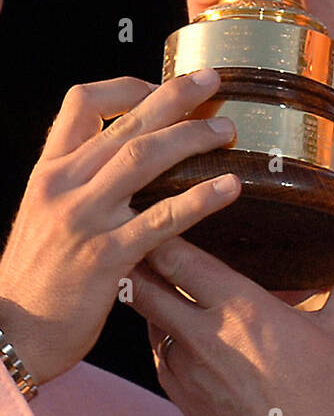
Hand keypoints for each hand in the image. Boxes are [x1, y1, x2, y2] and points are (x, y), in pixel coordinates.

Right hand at [0, 71, 239, 385]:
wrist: (9, 335)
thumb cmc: (35, 276)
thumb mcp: (43, 214)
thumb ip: (77, 183)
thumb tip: (119, 157)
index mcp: (49, 171)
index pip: (82, 102)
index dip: (126, 88)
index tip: (158, 89)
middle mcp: (64, 186)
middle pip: (126, 124)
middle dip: (174, 96)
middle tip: (212, 80)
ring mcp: (84, 220)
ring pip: (144, 158)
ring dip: (191, 138)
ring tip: (225, 130)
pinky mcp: (105, 259)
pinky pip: (161, 219)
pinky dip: (199, 199)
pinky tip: (229, 187)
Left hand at [130, 137, 333, 415]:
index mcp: (241, 310)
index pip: (177, 253)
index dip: (163, 224)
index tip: (161, 204)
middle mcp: (203, 337)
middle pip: (144, 282)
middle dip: (138, 254)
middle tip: (140, 230)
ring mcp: (187, 372)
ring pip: (146, 318)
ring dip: (147, 294)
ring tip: (152, 269)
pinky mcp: (182, 400)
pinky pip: (158, 353)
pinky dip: (159, 332)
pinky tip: (175, 322)